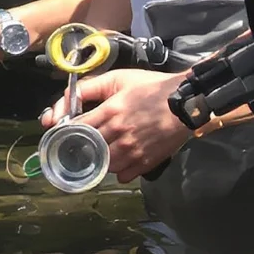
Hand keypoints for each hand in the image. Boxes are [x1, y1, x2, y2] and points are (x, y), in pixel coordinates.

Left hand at [39, 70, 187, 181]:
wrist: (187, 101)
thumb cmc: (152, 88)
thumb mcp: (118, 78)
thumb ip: (89, 87)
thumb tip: (68, 101)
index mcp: (110, 111)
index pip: (75, 128)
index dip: (67, 131)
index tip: (66, 132)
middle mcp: (119, 132)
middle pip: (88, 148)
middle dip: (82, 146)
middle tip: (82, 143)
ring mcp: (133, 149)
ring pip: (103, 165)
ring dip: (99, 160)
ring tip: (103, 151)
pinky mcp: (146, 161)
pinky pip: (123, 175)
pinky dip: (118, 170)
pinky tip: (120, 160)